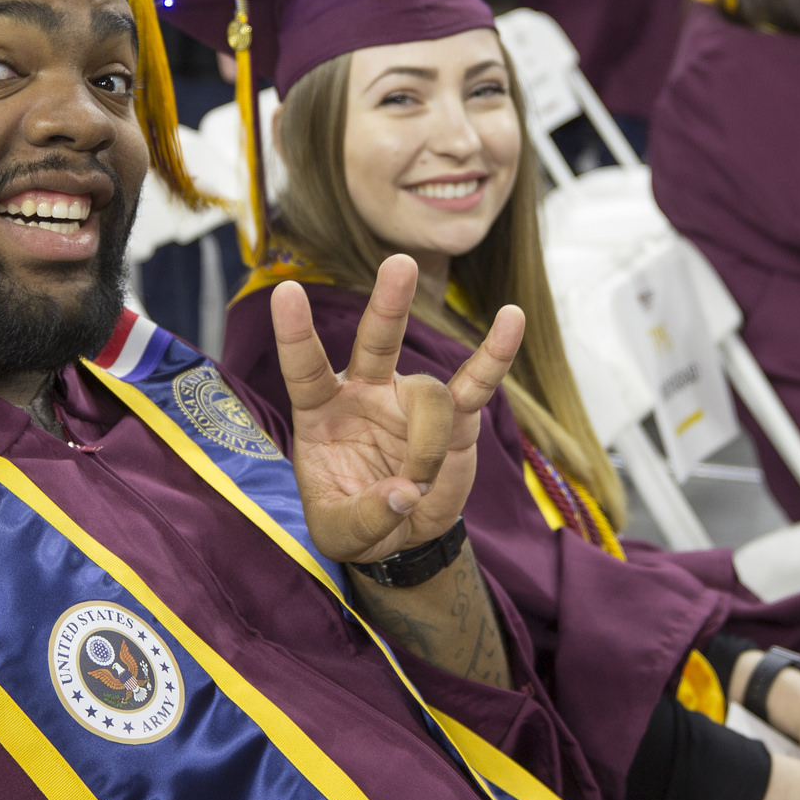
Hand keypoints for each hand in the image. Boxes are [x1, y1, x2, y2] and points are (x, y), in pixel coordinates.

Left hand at [271, 254, 522, 563]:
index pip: (306, 367)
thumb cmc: (354, 522)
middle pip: (375, 340)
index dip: (296, 332)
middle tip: (400, 262)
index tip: (286, 290)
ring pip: (430, 401)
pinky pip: (477, 383)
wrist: (401, 537)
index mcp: (323, 411)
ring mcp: (411, 399)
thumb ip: (366, 515)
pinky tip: (512, 318)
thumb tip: (405, 493)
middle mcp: (367, 392)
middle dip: (389, 304)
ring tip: (419, 487)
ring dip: (427, 448)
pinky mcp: (455, 417)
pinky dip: (495, 355)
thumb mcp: (340, 534)